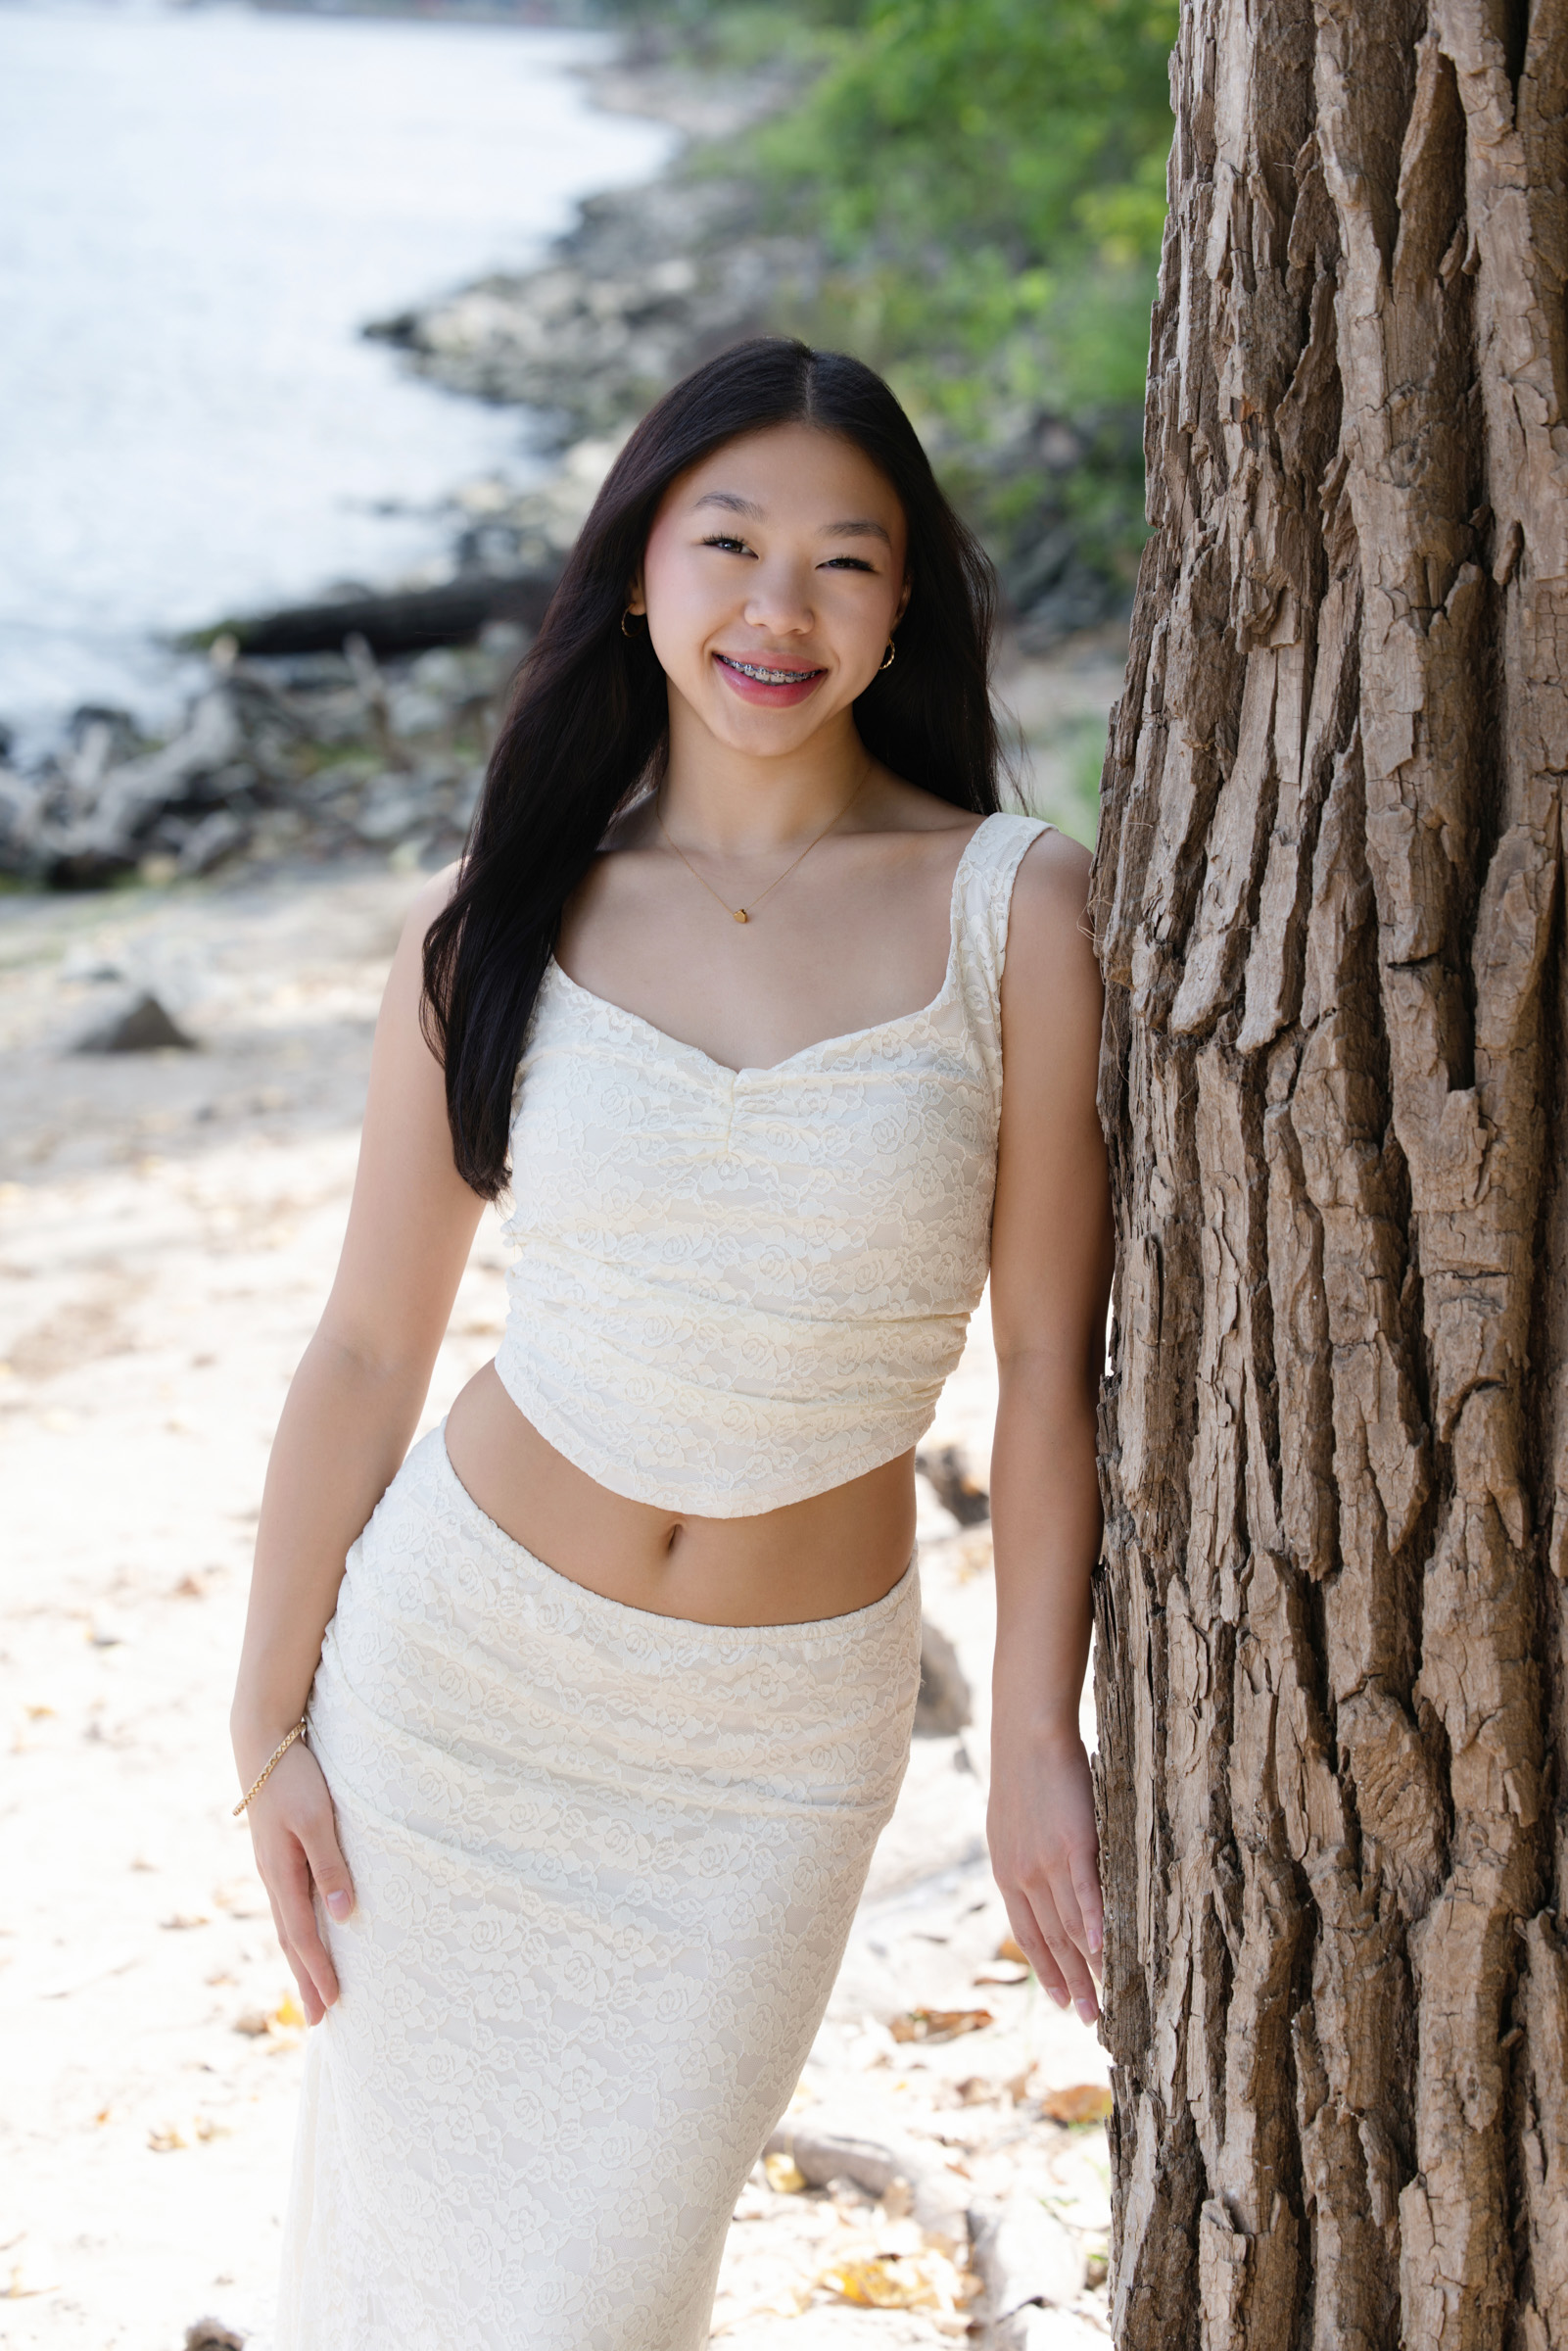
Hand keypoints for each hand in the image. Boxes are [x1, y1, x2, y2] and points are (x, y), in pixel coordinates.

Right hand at [241, 1738, 354, 2025]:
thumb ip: (330, 1865)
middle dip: (305, 1979)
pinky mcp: (277, 1853)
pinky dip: (297, 1930)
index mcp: (280, 1873)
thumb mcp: (317, 1819)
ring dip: (301, 1959)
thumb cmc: (295, 1777)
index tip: (331, 2005)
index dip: (317, 1971)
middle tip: (318, 2020)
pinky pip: (288, 1903)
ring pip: (287, 1924)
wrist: (260, 1742)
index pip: (301, 1935)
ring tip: (312, 1989)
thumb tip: (342, 1915)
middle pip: (291, 1939)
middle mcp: (273, 1877)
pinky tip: (306, 1935)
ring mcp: (272, 1866)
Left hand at [987, 1727, 1102, 2022]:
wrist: (1026, 1736)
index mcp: (1007, 1873)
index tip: (1061, 2001)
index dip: (1045, 1971)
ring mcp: (1046, 1863)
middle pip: (1049, 1941)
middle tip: (1090, 2019)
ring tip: (1107, 2000)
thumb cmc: (1024, 1774)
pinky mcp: (1072, 1845)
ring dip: (1088, 1968)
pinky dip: (1095, 1926)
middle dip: (1070, 1984)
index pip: (1027, 1934)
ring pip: (1069, 1927)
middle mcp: (1022, 1876)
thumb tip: (1038, 1880)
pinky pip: (1085, 1895)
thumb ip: (1022, 1858)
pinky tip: (1107, 1953)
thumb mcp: (1011, 1824)